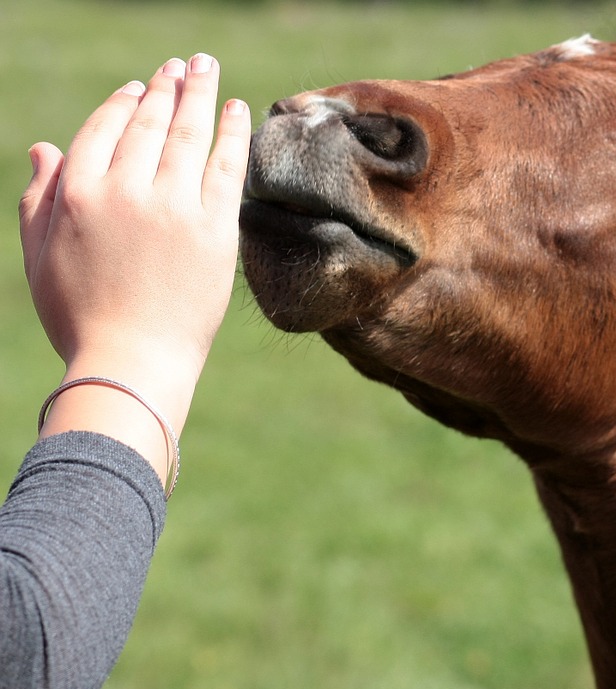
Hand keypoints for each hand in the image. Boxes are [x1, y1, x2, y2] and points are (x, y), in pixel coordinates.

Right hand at [18, 54, 250, 483]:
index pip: (105, 130)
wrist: (132, 361)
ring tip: (208, 70)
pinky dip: (233, 132)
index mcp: (79, 193)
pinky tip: (240, 110)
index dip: (125, 104)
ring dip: (201, 95)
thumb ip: (40, 197)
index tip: (142, 87)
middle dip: (169, 87)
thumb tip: (45, 147)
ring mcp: (173, 207)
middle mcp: (125, 190)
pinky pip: (226, 166)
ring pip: (190, 135)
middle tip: (183, 65)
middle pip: (151, 124)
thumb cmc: (80, 316)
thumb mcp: (40, 255)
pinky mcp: (215, 229)